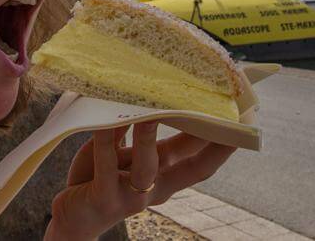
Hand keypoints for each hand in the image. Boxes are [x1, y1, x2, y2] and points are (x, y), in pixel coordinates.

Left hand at [44, 122, 235, 239]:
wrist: (72, 217)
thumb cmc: (98, 178)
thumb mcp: (125, 154)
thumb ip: (138, 132)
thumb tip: (153, 98)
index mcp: (164, 177)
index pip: (203, 162)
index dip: (224, 145)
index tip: (242, 120)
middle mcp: (154, 189)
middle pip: (192, 167)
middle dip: (208, 139)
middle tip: (220, 108)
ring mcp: (131, 196)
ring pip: (148, 165)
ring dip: (150, 136)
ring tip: (153, 109)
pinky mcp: (104, 198)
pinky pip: (106, 164)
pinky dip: (106, 140)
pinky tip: (105, 119)